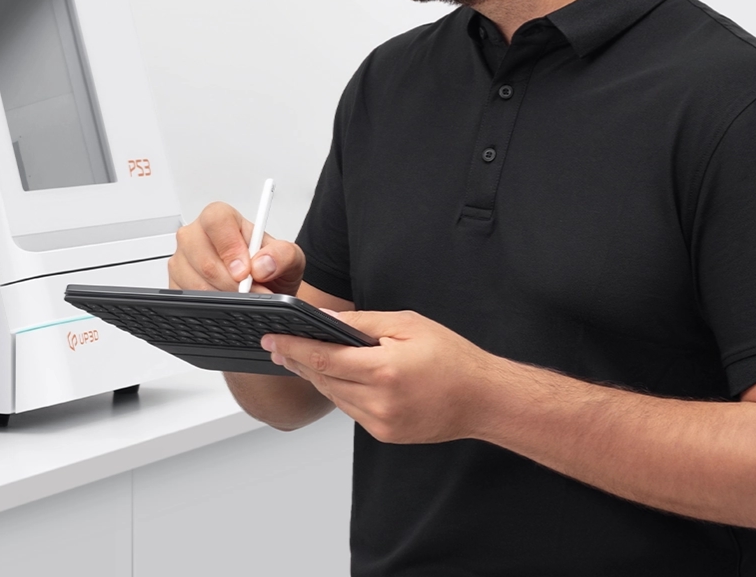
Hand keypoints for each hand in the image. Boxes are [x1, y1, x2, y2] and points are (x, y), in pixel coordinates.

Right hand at [168, 201, 303, 294]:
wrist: (264, 289)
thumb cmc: (270, 267)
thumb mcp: (290, 258)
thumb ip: (283, 255)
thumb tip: (262, 264)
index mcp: (221, 218)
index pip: (216, 220)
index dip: (229, 247)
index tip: (245, 271)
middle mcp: (196, 235)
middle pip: (202, 257)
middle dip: (230, 282)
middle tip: (250, 291)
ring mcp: (183, 259)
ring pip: (195, 282)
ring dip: (222, 296)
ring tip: (242, 298)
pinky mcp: (175, 283)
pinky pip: (187, 298)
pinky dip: (210, 306)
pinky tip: (225, 302)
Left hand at [263, 310, 503, 443]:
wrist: (484, 399)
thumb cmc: (453, 359)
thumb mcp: (407, 325)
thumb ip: (361, 324)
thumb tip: (325, 320)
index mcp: (384, 371)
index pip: (323, 358)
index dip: (293, 347)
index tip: (271, 339)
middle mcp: (379, 401)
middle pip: (323, 379)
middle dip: (298, 361)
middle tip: (278, 345)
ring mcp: (381, 422)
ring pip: (334, 396)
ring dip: (317, 377)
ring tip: (301, 357)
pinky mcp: (385, 434)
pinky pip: (351, 410)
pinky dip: (340, 392)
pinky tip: (336, 377)